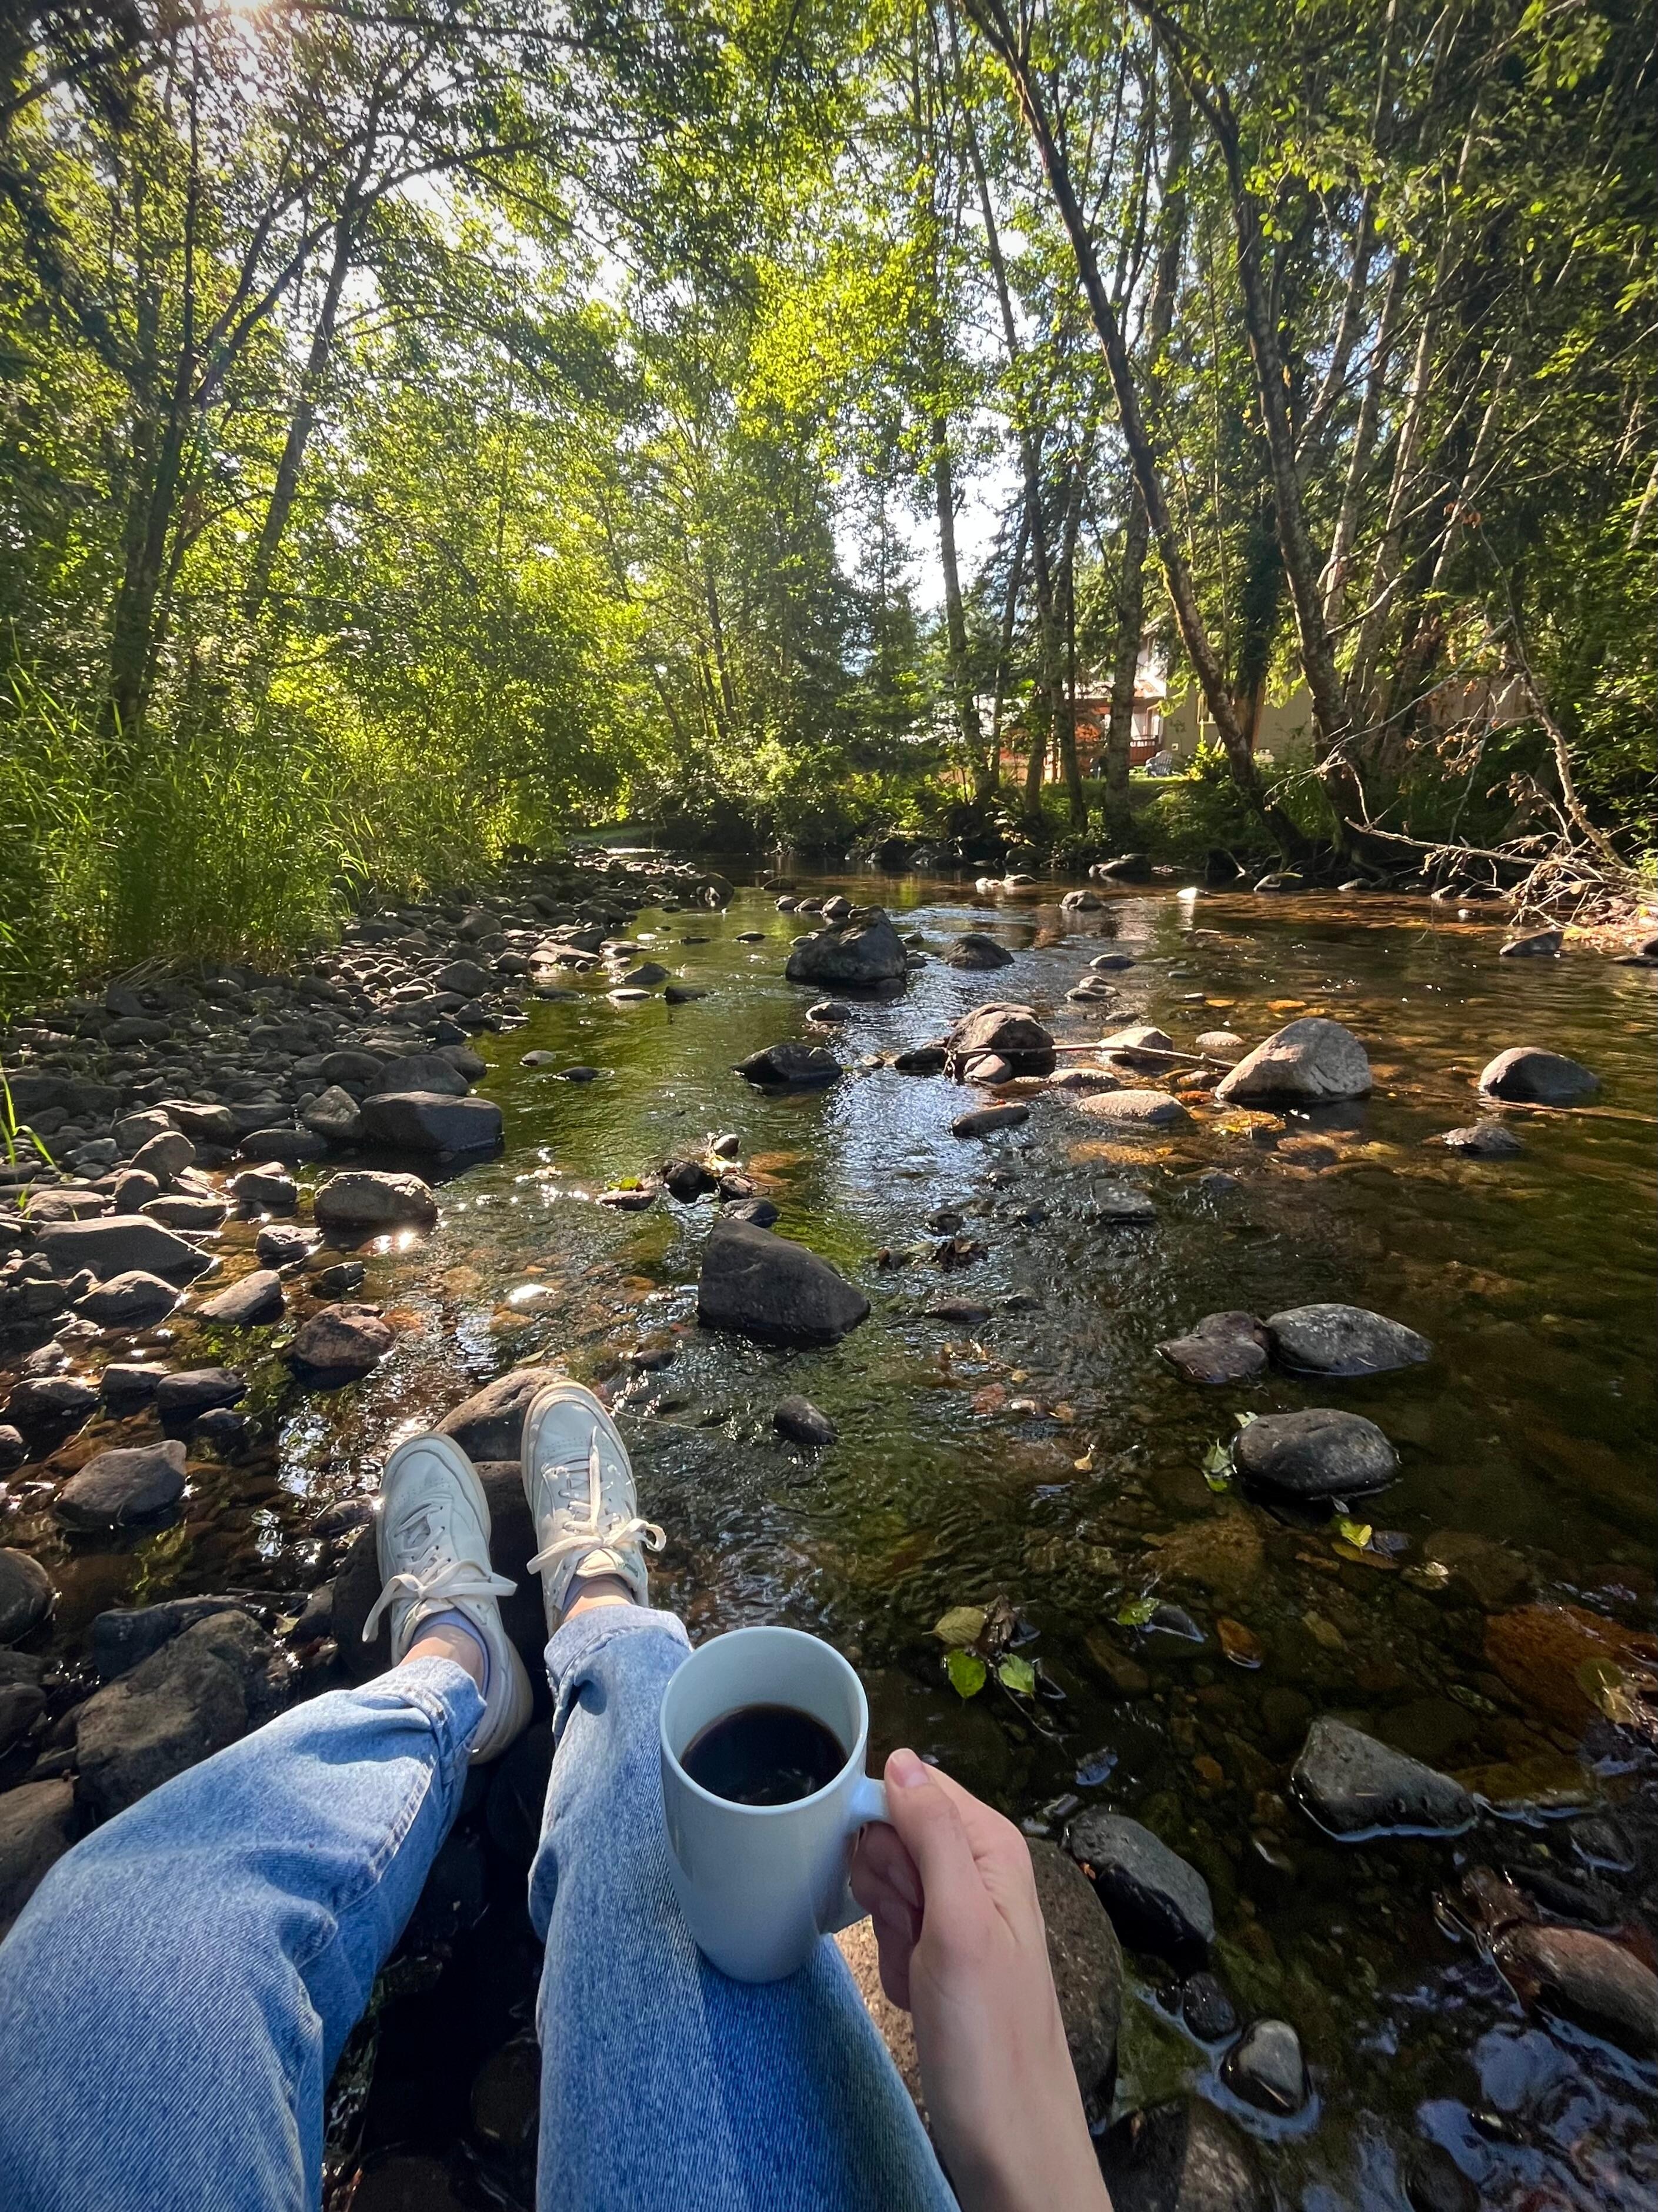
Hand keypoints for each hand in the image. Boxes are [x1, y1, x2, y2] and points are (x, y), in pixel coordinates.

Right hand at [851, 1749, 1111, 2211]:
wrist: (1008, 2138)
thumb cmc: (989, 2039)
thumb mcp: (958, 1922)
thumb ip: (933, 1833)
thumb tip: (902, 1758)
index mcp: (992, 1847)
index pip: (915, 1788)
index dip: (884, 1830)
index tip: (893, 1882)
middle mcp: (980, 1871)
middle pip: (894, 1838)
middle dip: (886, 1890)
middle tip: (915, 1936)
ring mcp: (961, 1915)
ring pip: (887, 1888)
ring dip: (889, 1933)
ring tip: (922, 1974)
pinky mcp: (943, 1955)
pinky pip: (893, 1934)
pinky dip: (895, 1967)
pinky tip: (921, 1997)